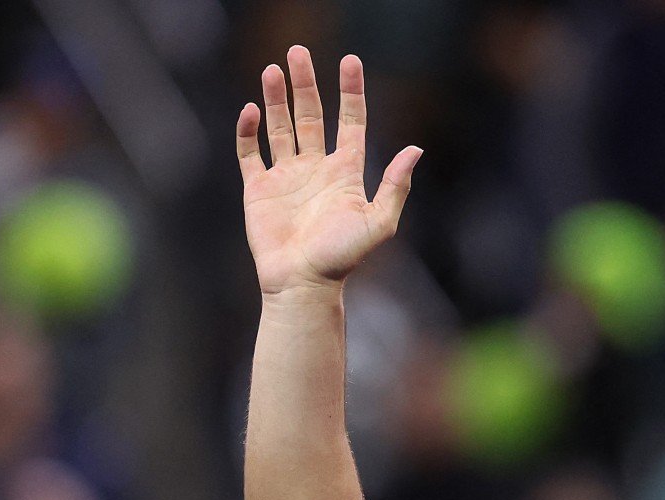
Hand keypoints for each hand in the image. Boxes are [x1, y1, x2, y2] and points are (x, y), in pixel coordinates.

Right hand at [236, 46, 421, 294]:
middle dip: (305, 84)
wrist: (303, 283)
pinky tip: (251, 109)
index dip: (350, 92)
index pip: (350, 121)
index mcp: (345, 172)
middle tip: (298, 52)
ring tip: (273, 69)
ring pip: (280, 127)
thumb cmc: (342, 258)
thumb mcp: (379, 223)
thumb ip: (395, 186)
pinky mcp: (259, 189)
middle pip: (311, 115)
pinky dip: (249, 131)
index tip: (349, 61)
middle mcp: (316, 169)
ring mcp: (286, 177)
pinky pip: (250, 152)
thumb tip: (415, 149)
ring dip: (276, 98)